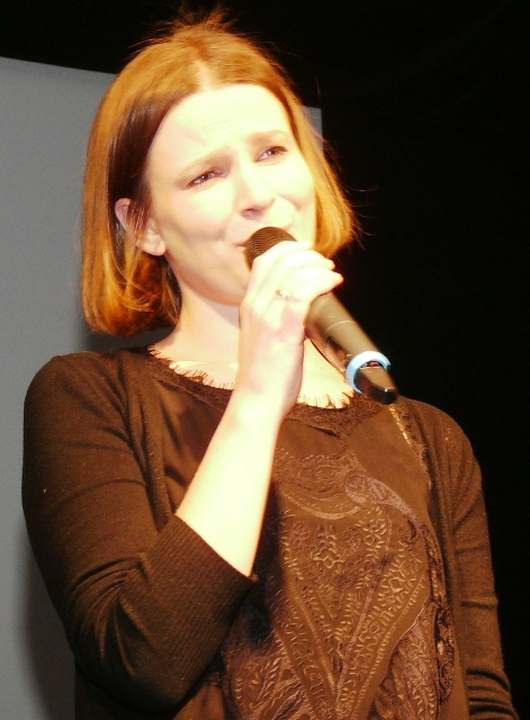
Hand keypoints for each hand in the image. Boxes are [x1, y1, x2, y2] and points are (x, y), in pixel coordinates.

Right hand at [234, 240, 342, 420]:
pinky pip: (304, 293)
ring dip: (318, 267)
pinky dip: (321, 282)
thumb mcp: (261, 338)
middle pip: (280, 261)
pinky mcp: (284, 330)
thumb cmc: (263, 375)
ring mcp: (268, 317)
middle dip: (308, 255)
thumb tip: (299, 308)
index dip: (287, 249)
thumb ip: (274, 319)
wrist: (256, 401)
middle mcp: (255, 306)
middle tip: (324, 263)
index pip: (263, 262)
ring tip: (331, 273)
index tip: (307, 251)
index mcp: (248, 306)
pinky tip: (333, 282)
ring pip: (294, 273)